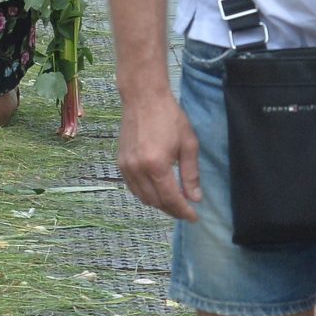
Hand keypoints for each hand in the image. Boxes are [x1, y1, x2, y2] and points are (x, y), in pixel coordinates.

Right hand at [117, 86, 201, 220]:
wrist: (143, 98)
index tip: (194, 217)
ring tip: (173, 202)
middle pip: (155, 202)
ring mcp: (126, 167)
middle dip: (172, 210)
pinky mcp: (120, 163)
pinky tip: (157, 191)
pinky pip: (133, 188)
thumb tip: (195, 198)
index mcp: (156, 165)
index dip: (183, 211)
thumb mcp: (188, 144)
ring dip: (159, 204)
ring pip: (142, 197)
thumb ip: (190, 174)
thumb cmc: (170, 117)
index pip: (171, 198)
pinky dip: (146, 194)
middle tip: (186, 210)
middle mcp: (138, 169)